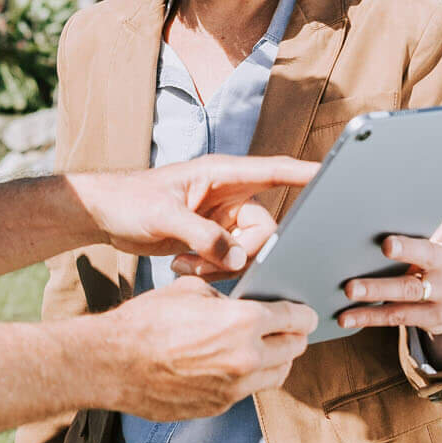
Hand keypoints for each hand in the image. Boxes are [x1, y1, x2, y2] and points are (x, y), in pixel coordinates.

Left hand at [70, 154, 316, 276]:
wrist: (105, 216)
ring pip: (250, 251)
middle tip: (203, 261)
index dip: (307, 173)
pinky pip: (233, 262)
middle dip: (241, 253)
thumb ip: (202, 236)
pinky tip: (182, 267)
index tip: (336, 174)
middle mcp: (230, 195)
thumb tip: (238, 258)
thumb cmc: (129, 200)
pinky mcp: (215, 239)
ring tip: (185, 264)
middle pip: (266, 229)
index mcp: (223, 174)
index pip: (276, 171)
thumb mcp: (164, 216)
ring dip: (221, 266)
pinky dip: (212, 271)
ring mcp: (224, 219)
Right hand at [98, 275, 317, 419]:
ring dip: (278, 360)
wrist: (113, 363)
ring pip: (278, 375)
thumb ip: (226, 299)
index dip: (303, 312)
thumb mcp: (190, 290)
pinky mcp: (220, 406)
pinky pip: (249, 390)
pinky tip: (234, 364)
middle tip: (289, 328)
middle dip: (295, 335)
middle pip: (294, 349)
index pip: (294, 318)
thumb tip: (242, 305)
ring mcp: (234, 387)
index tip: (304, 312)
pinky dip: (250, 376)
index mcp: (242, 322)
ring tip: (267, 348)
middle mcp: (246, 358)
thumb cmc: (146, 321)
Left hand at [336, 233, 441, 340]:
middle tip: (350, 285)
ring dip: (371, 303)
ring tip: (345, 298)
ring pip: (399, 308)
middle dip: (378, 287)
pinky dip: (367, 318)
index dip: (407, 249)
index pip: (426, 252)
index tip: (385, 244)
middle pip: (408, 287)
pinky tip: (344, 318)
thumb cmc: (441, 258)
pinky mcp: (424, 323)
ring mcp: (434, 307)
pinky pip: (393, 320)